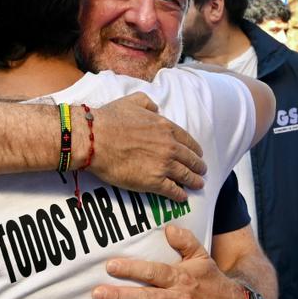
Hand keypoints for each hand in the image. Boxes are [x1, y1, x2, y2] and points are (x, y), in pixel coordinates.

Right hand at [82, 93, 205, 201]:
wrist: (95, 139)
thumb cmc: (110, 119)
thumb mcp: (132, 101)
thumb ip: (147, 102)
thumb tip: (156, 107)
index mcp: (165, 127)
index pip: (187, 140)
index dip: (194, 148)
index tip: (198, 153)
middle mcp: (169, 146)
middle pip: (190, 159)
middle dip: (198, 166)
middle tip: (202, 170)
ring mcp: (163, 165)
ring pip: (185, 175)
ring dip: (194, 181)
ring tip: (198, 184)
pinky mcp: (153, 181)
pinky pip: (172, 190)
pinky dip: (180, 194)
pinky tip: (183, 197)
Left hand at [92, 225, 247, 298]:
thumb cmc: (212, 280)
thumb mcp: (202, 256)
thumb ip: (185, 240)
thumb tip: (167, 228)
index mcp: (181, 278)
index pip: (153, 272)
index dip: (131, 269)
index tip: (110, 267)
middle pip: (145, 298)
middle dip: (119, 297)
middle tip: (97, 295)